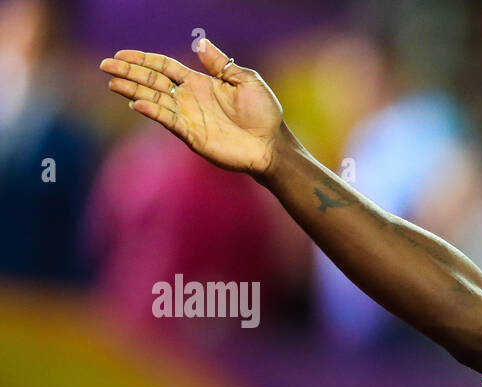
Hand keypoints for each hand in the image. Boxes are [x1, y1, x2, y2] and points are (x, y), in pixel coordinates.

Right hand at [100, 38, 285, 176]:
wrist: (271, 144)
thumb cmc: (263, 113)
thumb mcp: (245, 80)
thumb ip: (220, 63)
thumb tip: (199, 42)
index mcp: (199, 82)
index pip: (164, 67)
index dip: (143, 60)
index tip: (120, 54)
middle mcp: (189, 98)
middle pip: (152, 81)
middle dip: (128, 73)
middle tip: (105, 66)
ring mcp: (189, 116)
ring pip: (154, 100)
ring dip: (133, 91)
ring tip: (112, 83)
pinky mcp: (192, 135)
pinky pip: (168, 121)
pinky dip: (153, 112)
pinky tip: (138, 104)